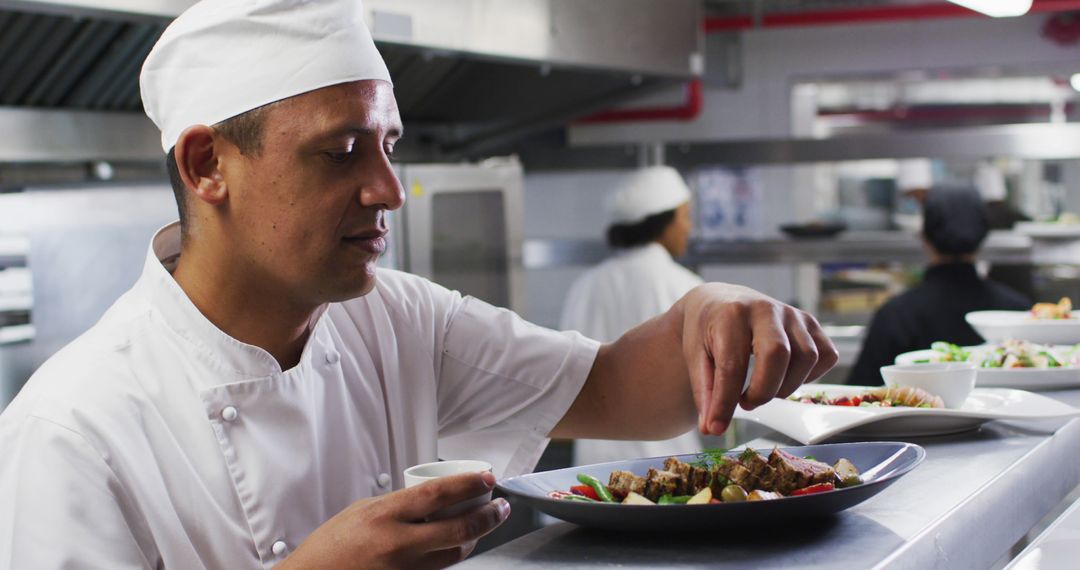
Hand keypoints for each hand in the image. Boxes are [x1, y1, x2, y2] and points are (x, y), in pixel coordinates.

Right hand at [278, 471, 509, 569]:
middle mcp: (398, 543)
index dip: (467, 485)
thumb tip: (432, 497)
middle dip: (488, 517)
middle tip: (500, 507)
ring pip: (455, 554)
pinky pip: (439, 569)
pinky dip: (453, 555)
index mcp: (385, 515)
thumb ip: (398, 504)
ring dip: (475, 538)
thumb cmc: (331, 545)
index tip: (486, 478)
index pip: (437, 495)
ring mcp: (405, 569)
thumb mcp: (363, 510)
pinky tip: (459, 544)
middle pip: (458, 529)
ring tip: (484, 523)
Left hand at [680, 283, 837, 434]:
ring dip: (786, 386)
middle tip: (746, 402)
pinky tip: (785, 376)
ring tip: (762, 389)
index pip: (732, 365)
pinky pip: (826, 355)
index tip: (716, 426)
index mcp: (731, 314)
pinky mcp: (810, 322)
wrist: (719, 300)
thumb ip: (704, 392)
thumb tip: (712, 429)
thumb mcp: (695, 357)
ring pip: (807, 357)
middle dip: (763, 391)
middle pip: (778, 355)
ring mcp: (792, 314)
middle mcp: (765, 308)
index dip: (725, 402)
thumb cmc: (706, 331)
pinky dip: (810, 375)